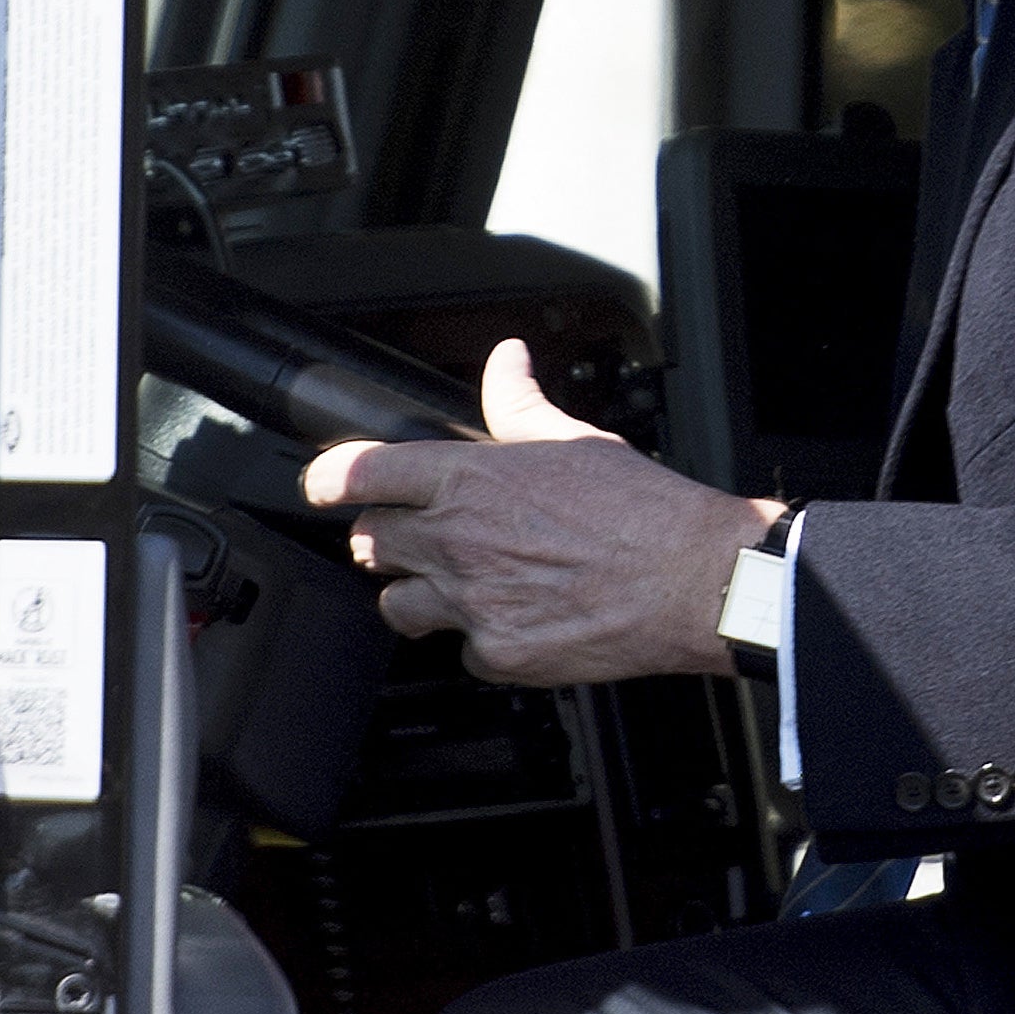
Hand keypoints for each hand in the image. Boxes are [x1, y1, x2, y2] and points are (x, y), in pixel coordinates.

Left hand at [301, 339, 783, 685]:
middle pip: (368, 542)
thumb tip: (504, 360)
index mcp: (464, 479)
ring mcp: (472, 602)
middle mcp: (455, 540)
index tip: (321, 486)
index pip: (356, 474)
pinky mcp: (499, 653)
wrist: (693, 580)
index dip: (326, 480)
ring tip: (455, 585)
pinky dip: (480, 640)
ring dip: (416, 595)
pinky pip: (462, 651)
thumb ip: (518, 402)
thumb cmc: (643, 508)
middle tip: (414, 537)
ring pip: (397, 605)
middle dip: (384, 538)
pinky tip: (512, 620)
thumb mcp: (572, 438)